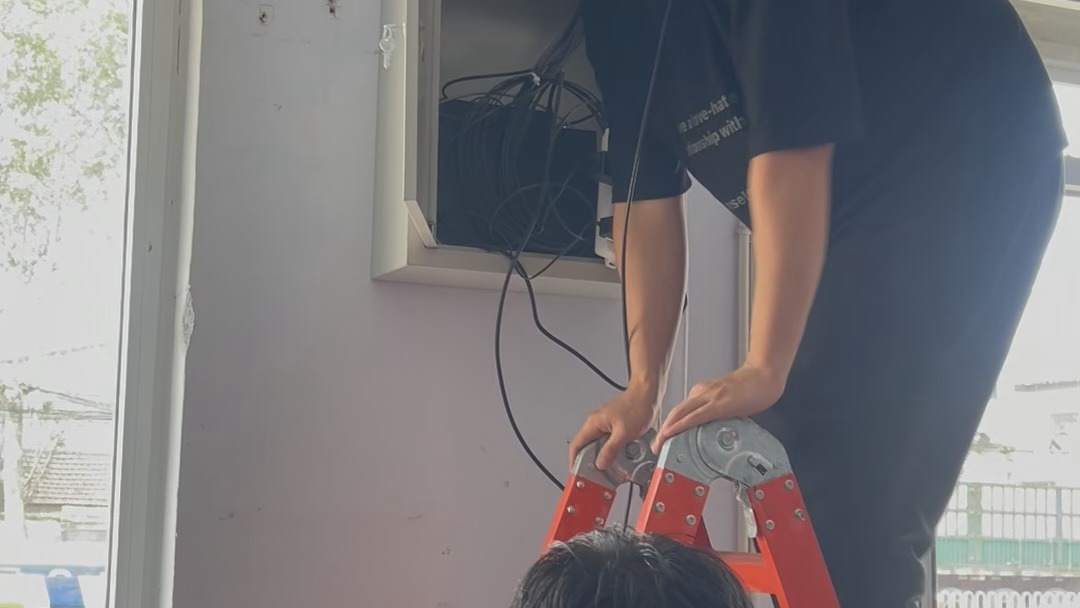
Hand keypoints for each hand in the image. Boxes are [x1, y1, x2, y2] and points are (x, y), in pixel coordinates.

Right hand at [569, 386, 659, 471]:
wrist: (648, 394)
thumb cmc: (637, 406)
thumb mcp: (624, 433)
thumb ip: (610, 450)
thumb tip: (600, 463)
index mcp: (593, 423)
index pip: (576, 445)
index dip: (574, 461)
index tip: (577, 473)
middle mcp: (596, 423)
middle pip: (585, 447)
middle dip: (590, 462)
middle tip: (595, 474)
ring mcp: (604, 424)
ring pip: (597, 445)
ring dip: (602, 457)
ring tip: (609, 466)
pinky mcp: (613, 426)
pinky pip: (607, 442)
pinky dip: (610, 451)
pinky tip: (618, 456)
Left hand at [651, 365, 784, 452]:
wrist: (765, 373)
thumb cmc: (752, 386)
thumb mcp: (728, 401)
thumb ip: (718, 412)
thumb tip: (714, 429)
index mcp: (704, 392)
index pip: (681, 411)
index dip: (670, 425)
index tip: (665, 438)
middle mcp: (703, 392)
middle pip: (676, 412)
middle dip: (663, 431)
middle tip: (656, 445)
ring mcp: (710, 397)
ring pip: (681, 414)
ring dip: (668, 430)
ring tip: (660, 444)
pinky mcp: (720, 403)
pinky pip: (695, 416)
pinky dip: (681, 425)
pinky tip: (673, 433)